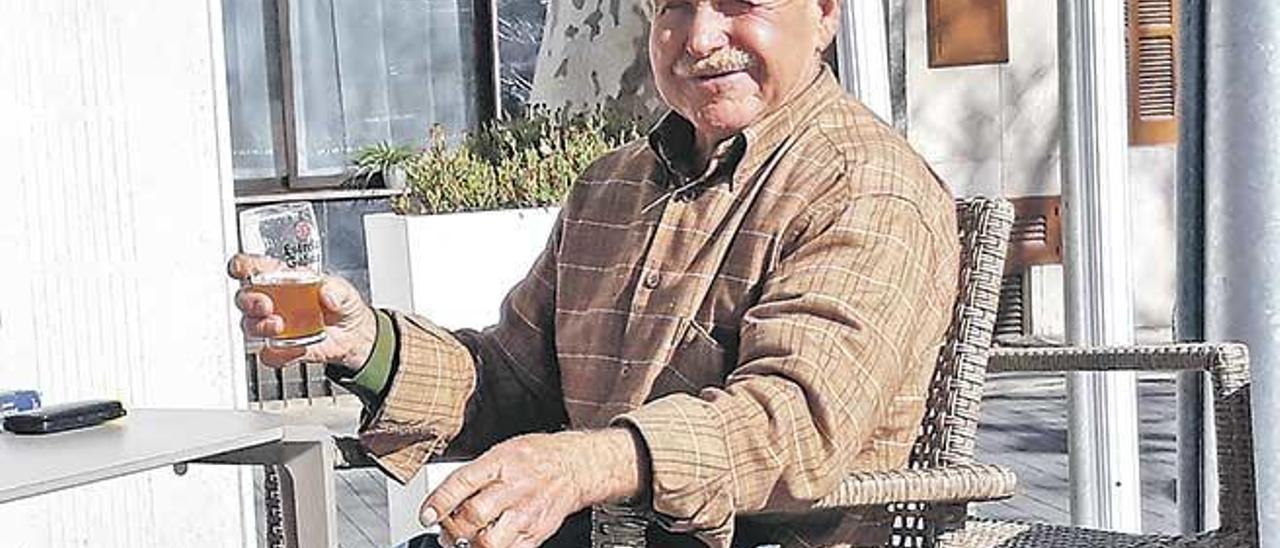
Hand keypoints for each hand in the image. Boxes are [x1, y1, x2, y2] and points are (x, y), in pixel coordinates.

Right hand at [227, 253, 376, 373]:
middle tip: (266, 305)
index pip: (253, 267)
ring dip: (261, 326)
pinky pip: (269, 353)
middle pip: (244, 297)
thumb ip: (336, 289)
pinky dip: (278, 353)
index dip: (242, 266)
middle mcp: (272, 300)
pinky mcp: (280, 348)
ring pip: (250, 325)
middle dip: (250, 301)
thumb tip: (326, 293)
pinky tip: (295, 348)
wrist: (353, 335)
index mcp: (283, 278)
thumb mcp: (345, 290)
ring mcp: (273, 325)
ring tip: (279, 326)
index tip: (242, 270)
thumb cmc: (342, 304)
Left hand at [421, 429, 646, 547]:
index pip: (463, 483)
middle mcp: (515, 487)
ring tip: (464, 541)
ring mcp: (527, 513)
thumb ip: (477, 472)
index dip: (440, 501)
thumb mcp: (504, 450)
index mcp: (502, 461)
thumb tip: (446, 494)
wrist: (578, 466)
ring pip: (490, 541)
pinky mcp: (537, 532)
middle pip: (474, 515)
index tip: (427, 514)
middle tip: (444, 530)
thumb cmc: (539, 456)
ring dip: (471, 545)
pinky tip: (487, 543)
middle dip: (452, 528)